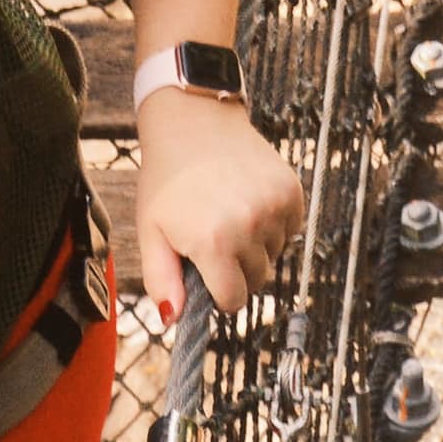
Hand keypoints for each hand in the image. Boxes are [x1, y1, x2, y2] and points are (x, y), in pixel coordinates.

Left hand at [133, 90, 301, 311]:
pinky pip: (290, 230)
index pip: (233, 300)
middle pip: (256, 281)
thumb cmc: (166, 180)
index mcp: (212, 242)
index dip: (217, 291)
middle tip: (212, 236)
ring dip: (255, 246)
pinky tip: (248, 202)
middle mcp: (249, 226)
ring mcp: (274, 207)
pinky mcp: (291, 190)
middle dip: (235, 269)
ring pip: (274, 256)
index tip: (204, 270)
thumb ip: (161, 280)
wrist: (192, 121)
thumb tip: (173, 320)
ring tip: (228, 214)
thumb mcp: (151, 231)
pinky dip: (273, 225)